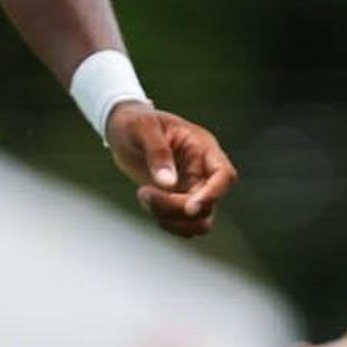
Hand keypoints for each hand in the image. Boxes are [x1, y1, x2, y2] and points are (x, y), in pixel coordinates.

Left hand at [107, 103, 233, 238]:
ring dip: (172, 220)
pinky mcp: (178, 200)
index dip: (213, 194)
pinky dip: (167, 223)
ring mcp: (192, 188)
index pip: (223, 175)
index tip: (189, 208)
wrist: (122, 130)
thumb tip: (168, 184)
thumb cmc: (135, 122)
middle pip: (208, 204)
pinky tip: (147, 204)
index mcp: (202, 148)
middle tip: (143, 193)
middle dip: (176, 208)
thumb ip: (157, 152)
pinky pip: (184, 224)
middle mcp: (202, 170)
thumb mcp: (143, 127)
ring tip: (144, 198)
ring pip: (199, 221)